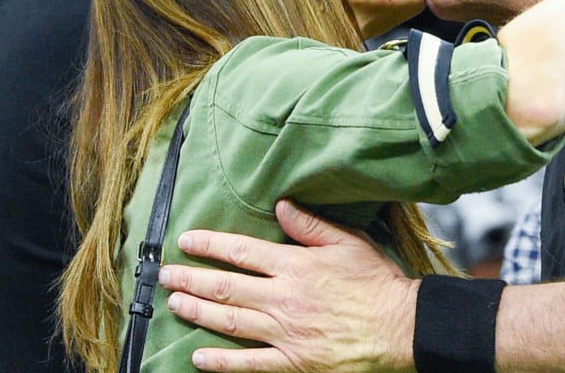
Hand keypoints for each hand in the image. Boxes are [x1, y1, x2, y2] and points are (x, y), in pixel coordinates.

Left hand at [158, 200, 417, 371]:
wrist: (398, 326)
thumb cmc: (375, 283)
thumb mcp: (347, 242)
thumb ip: (311, 225)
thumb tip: (281, 206)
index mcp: (295, 266)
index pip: (241, 252)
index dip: (209, 245)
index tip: (187, 241)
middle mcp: (283, 298)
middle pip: (226, 287)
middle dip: (191, 279)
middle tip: (166, 275)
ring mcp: (284, 332)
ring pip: (229, 321)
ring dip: (197, 312)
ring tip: (175, 304)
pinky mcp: (292, 361)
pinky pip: (248, 363)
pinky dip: (220, 361)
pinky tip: (198, 356)